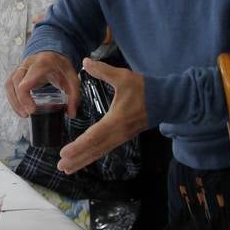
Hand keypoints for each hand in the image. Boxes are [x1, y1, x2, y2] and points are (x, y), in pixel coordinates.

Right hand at [6, 50, 79, 117]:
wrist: (54, 54)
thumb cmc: (61, 66)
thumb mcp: (72, 79)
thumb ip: (74, 96)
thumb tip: (71, 114)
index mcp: (42, 63)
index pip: (26, 81)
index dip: (25, 98)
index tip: (32, 110)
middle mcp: (28, 63)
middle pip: (15, 83)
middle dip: (19, 102)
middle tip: (27, 114)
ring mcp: (20, 67)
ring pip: (9, 84)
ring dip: (14, 101)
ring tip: (23, 114)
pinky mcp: (16, 72)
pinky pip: (9, 85)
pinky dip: (12, 98)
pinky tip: (19, 107)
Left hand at [57, 59, 147, 174]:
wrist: (168, 100)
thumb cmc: (145, 89)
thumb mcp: (124, 77)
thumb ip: (103, 71)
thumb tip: (84, 61)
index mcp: (116, 120)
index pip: (94, 136)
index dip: (79, 146)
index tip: (64, 153)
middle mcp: (118, 133)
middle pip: (95, 149)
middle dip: (77, 158)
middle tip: (61, 166)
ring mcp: (121, 137)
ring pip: (99, 152)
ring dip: (83, 160)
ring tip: (67, 168)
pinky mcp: (123, 137)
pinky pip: (105, 149)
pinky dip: (93, 155)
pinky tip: (83, 159)